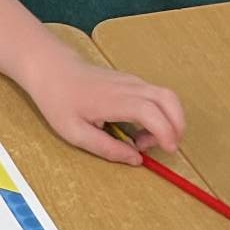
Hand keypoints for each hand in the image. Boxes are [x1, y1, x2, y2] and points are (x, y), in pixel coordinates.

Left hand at [26, 54, 184, 165]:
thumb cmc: (59, 101)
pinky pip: (157, 96)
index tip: (168, 149)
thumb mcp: (75, 133)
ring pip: (166, 96)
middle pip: (169, 100)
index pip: (151, 112)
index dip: (165, 131)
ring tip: (145, 139)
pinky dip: (160, 113)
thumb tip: (135, 159)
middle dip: (177, 125)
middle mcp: (129, 86)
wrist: (52, 70)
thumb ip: (107, 148)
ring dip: (168, 120)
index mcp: (114, 100)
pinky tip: (140, 128)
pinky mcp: (132, 81)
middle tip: (164, 147)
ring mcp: (133, 81)